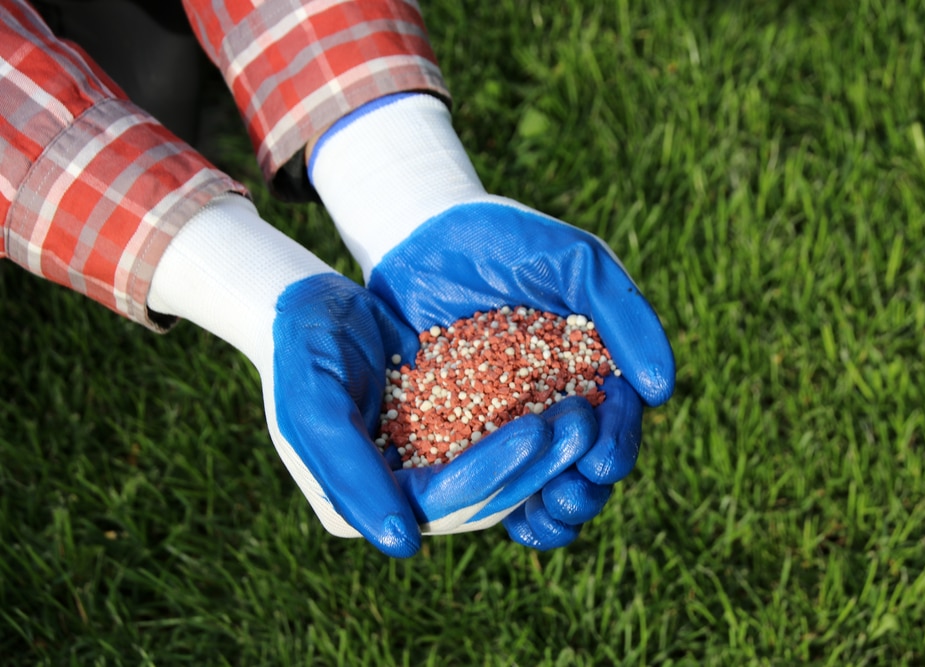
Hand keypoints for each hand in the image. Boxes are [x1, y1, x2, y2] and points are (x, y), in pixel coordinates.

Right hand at [148, 195, 575, 554]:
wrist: (308, 308)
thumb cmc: (301, 353)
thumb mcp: (314, 410)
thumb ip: (350, 476)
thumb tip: (403, 546)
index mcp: (361, 506)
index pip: (440, 502)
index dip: (492, 471)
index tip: (540, 431)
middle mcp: (397, 501)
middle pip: (480, 496)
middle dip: (534, 464)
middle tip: (582, 423)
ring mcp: (425, 472)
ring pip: (498, 476)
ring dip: (545, 451)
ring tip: (588, 412)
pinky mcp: (447, 441)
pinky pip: (498, 443)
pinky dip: (533, 428)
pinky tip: (571, 399)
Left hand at [368, 198, 672, 546]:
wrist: (422, 234)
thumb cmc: (507, 241)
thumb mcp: (576, 263)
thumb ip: (625, 317)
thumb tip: (661, 391)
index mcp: (593, 368)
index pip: (617, 418)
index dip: (616, 444)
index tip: (602, 461)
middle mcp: (555, 401)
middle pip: (582, 462)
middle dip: (585, 488)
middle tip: (571, 494)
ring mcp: (506, 421)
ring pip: (539, 481)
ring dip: (550, 511)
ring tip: (542, 516)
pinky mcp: (455, 430)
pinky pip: (483, 477)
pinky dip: (498, 505)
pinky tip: (504, 520)